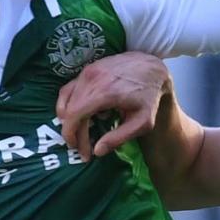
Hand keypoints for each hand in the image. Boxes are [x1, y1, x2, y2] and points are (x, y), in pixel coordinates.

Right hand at [58, 53, 176, 161]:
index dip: (72, 135)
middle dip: (72, 132)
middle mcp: (92, 79)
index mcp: (104, 92)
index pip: (75, 116)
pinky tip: (80, 116)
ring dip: (68, 119)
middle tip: (81, 147)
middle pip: (70, 110)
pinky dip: (69, 104)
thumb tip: (97, 151)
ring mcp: (88, 71)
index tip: (79, 150)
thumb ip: (119, 137)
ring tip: (79, 133)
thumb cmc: (149, 97)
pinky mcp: (87, 69)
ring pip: (66, 99)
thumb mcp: (142, 122)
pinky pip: (69, 89)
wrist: (152, 68)